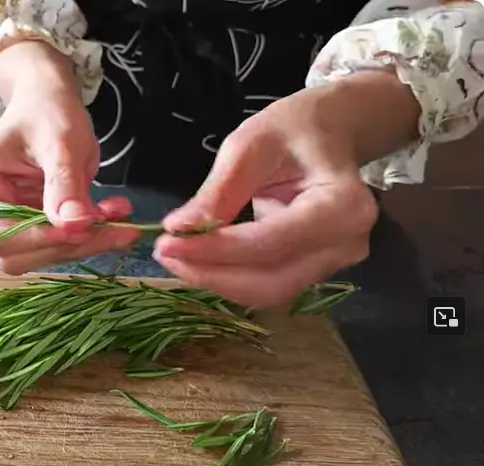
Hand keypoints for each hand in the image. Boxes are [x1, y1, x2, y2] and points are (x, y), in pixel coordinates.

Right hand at [0, 42, 139, 273]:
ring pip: (44, 254)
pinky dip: (92, 237)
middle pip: (18, 253)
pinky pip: (62, 245)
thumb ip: (63, 183)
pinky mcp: (35, 228)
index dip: (38, 238)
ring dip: (86, 243)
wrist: (51, 101)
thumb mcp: (58, 140)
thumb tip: (75, 226)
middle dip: (67, 244)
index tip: (81, 228)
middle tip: (114, 228)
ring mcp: (7, 223)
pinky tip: (116, 219)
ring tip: (120, 218)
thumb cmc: (45, 110)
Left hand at [153, 70, 419, 308]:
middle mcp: (347, 244)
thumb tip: (179, 230)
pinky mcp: (316, 269)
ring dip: (217, 280)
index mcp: (342, 205)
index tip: (167, 242)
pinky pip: (269, 285)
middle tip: (164, 253)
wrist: (331, 132)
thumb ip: (218, 191)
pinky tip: (199, 259)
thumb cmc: (294, 129)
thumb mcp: (250, 145)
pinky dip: (230, 277)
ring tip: (175, 256)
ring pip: (269, 290)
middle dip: (212, 274)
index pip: (270, 242)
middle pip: (272, 280)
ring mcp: (335, 262)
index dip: (216, 249)